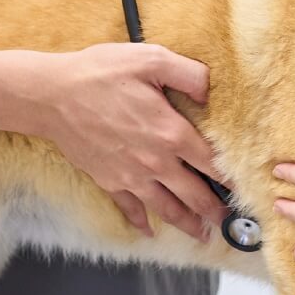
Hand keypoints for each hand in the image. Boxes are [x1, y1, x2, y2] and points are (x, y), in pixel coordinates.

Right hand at [32, 42, 227, 241]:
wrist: (51, 96)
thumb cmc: (101, 73)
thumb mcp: (151, 59)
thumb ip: (189, 74)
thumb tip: (211, 91)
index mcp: (171, 133)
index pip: (211, 162)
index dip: (230, 177)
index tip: (243, 187)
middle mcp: (155, 161)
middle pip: (193, 194)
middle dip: (214, 210)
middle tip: (227, 220)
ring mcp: (130, 176)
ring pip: (166, 208)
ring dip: (187, 224)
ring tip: (201, 234)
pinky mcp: (108, 180)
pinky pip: (130, 208)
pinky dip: (141, 222)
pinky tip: (149, 230)